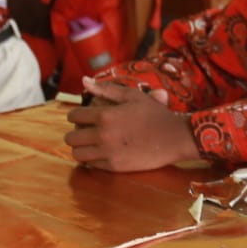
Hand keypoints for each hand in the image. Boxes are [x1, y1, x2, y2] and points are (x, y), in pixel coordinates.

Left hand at [64, 78, 198, 171]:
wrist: (175, 138)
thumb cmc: (156, 114)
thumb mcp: (133, 95)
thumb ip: (106, 89)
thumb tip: (84, 80)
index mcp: (105, 115)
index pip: (74, 116)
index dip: (75, 116)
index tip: (80, 117)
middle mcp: (102, 135)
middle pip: (71, 137)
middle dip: (75, 133)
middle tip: (84, 132)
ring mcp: (107, 152)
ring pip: (77, 153)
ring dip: (80, 148)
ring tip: (90, 145)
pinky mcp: (114, 166)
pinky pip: (91, 165)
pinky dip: (92, 159)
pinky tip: (102, 153)